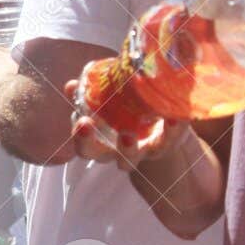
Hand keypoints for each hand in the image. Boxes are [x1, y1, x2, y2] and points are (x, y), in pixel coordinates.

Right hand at [62, 78, 182, 169]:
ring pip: (130, 159)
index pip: (84, 147)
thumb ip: (90, 94)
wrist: (164, 125)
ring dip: (126, 149)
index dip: (79, 137)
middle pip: (99, 156)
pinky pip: (169, 140)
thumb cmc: (128, 113)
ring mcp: (141, 151)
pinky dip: (172, 129)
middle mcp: (117, 152)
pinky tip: (173, 116)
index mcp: (101, 143)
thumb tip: (71, 85)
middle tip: (86, 124)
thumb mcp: (109, 102)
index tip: (81, 120)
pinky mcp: (167, 143)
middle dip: (89, 142)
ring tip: (126, 134)